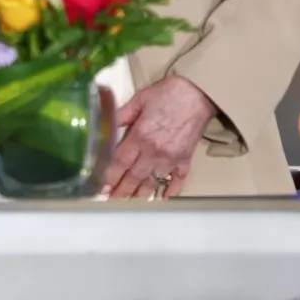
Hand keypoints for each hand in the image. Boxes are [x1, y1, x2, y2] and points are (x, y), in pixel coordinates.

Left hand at [100, 75, 217, 198]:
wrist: (198, 94)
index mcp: (140, 136)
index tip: (101, 187)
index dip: (110, 176)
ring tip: (130, 204)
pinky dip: (171, 191)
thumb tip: (103, 121)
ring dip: (141, 195)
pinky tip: (163, 199)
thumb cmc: (167, 94)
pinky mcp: (186, 159)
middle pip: (134, 176)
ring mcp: (171, 158)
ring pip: (153, 182)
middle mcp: (154, 151)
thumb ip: (120, 115)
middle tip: (111, 201)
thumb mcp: (138, 100)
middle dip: (122, 191)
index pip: (120, 162)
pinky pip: (178, 180)